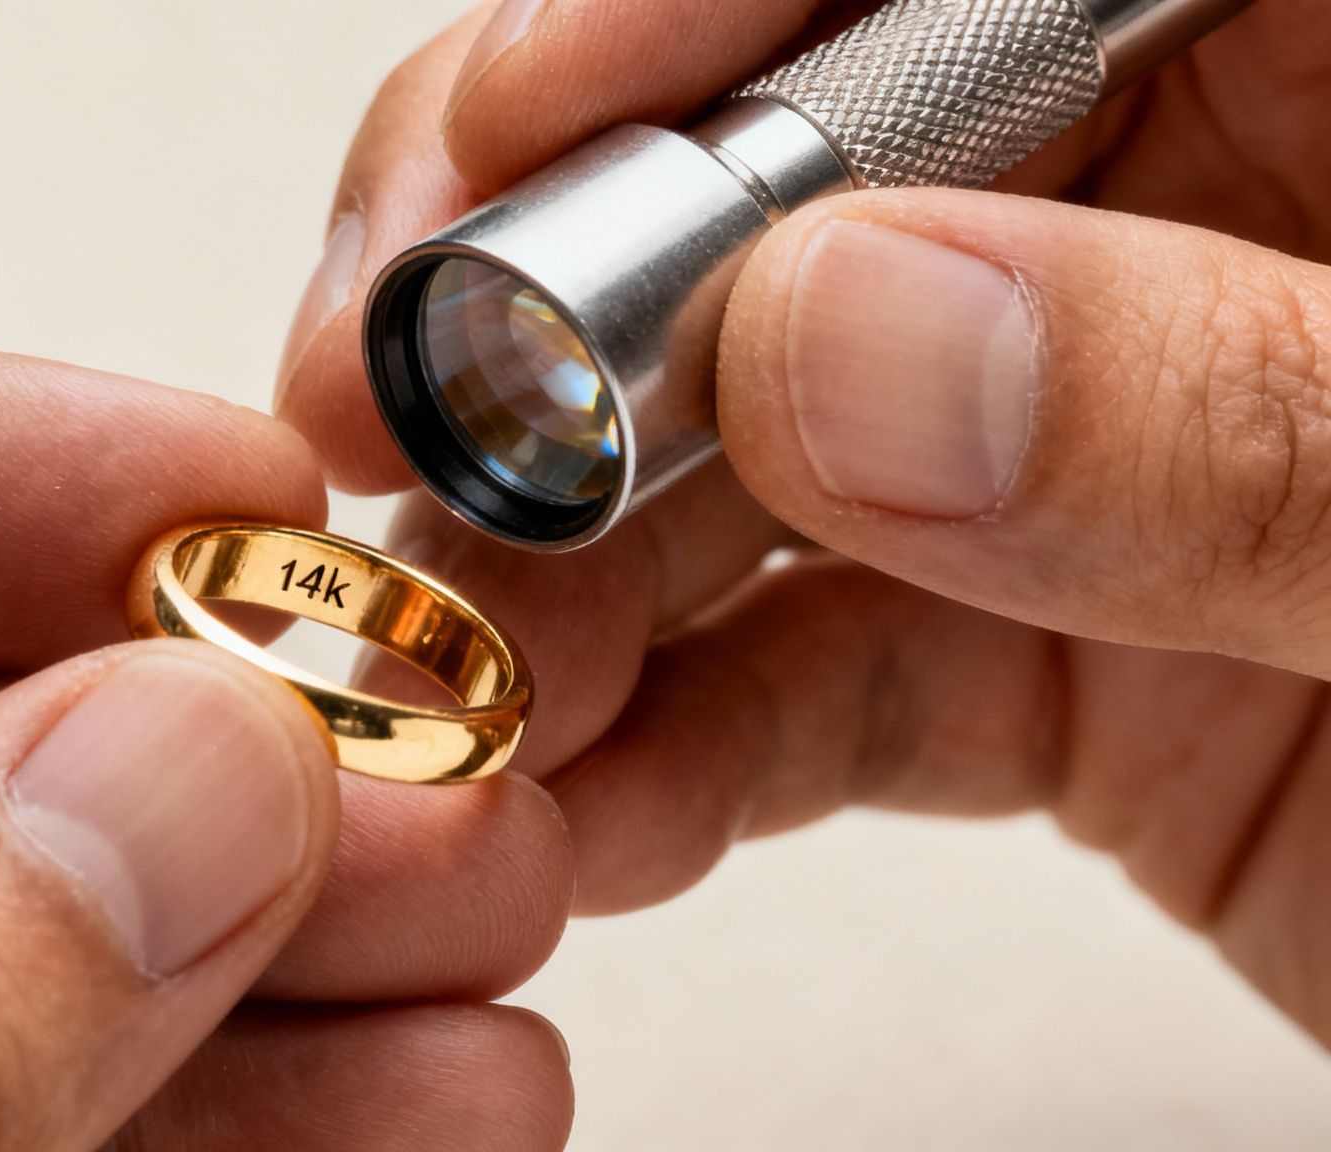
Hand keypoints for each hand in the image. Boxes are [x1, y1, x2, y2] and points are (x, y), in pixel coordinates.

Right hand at [277, 0, 1330, 1046]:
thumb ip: (1253, 426)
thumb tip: (854, 344)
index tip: (509, 125)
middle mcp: (1226, 213)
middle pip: (805, 177)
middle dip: (573, 308)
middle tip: (415, 424)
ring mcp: (1119, 438)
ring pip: (763, 443)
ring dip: (582, 563)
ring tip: (475, 671)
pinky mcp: (1066, 650)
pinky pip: (824, 664)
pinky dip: (682, 744)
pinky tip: (589, 801)